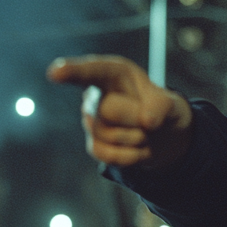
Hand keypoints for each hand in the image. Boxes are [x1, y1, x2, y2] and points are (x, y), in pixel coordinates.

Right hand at [47, 55, 192, 168]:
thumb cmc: (161, 110)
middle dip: (135, 118)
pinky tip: (137, 147)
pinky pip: (110, 156)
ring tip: (144, 131)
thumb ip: (163, 105)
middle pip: (109, 110)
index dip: (73, 71)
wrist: (163, 136)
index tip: (55, 72)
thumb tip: (148, 121)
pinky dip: (132, 156)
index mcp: (113, 73)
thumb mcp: (171, 102)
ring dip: (138, 138)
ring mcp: (91, 121)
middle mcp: (96, 95)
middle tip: (150, 118)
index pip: (92, 71)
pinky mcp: (94, 145)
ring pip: (111, 135)